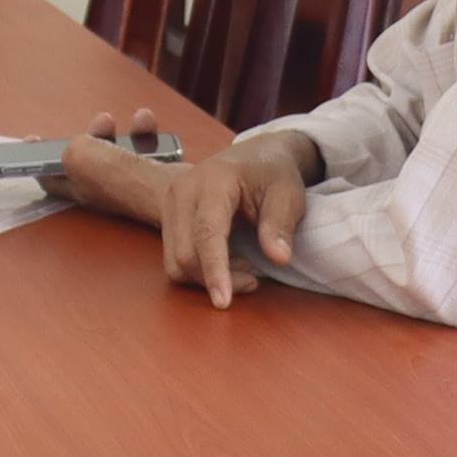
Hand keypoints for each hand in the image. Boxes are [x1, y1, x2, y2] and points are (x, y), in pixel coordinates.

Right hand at [61, 104, 312, 308]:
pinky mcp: (168, 218)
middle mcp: (182, 192)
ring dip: (205, 278)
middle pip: (184, 253)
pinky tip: (226, 263)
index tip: (224, 301)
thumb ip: (280, 224)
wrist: (252, 155)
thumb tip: (278, 258)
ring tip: (242, 271)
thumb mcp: (287, 193)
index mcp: (213, 181)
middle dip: (216, 278)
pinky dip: (198, 271)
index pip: (207, 232)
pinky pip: (174, 257)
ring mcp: (170, 205)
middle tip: (255, 280)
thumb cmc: (272, 174)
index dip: (215, 269)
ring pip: (174, 261)